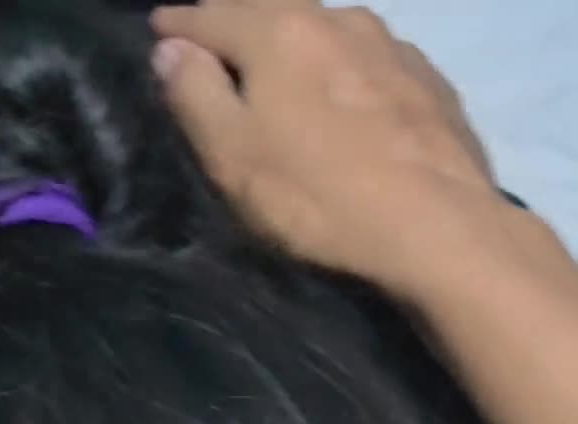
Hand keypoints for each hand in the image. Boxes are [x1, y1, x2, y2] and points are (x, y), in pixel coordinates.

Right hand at [151, 2, 501, 295]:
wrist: (438, 227)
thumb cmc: (319, 197)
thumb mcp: (235, 157)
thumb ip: (196, 95)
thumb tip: (172, 50)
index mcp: (279, 30)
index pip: (211, 16)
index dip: (179, 27)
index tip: (159, 30)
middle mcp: (336, 18)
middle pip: (273, 10)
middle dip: (239, 22)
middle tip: (216, 39)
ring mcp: (391, 46)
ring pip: (327, 31)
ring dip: (299, 44)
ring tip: (284, 67)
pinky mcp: (430, 82)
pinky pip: (372, 63)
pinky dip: (347, 71)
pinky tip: (348, 96)